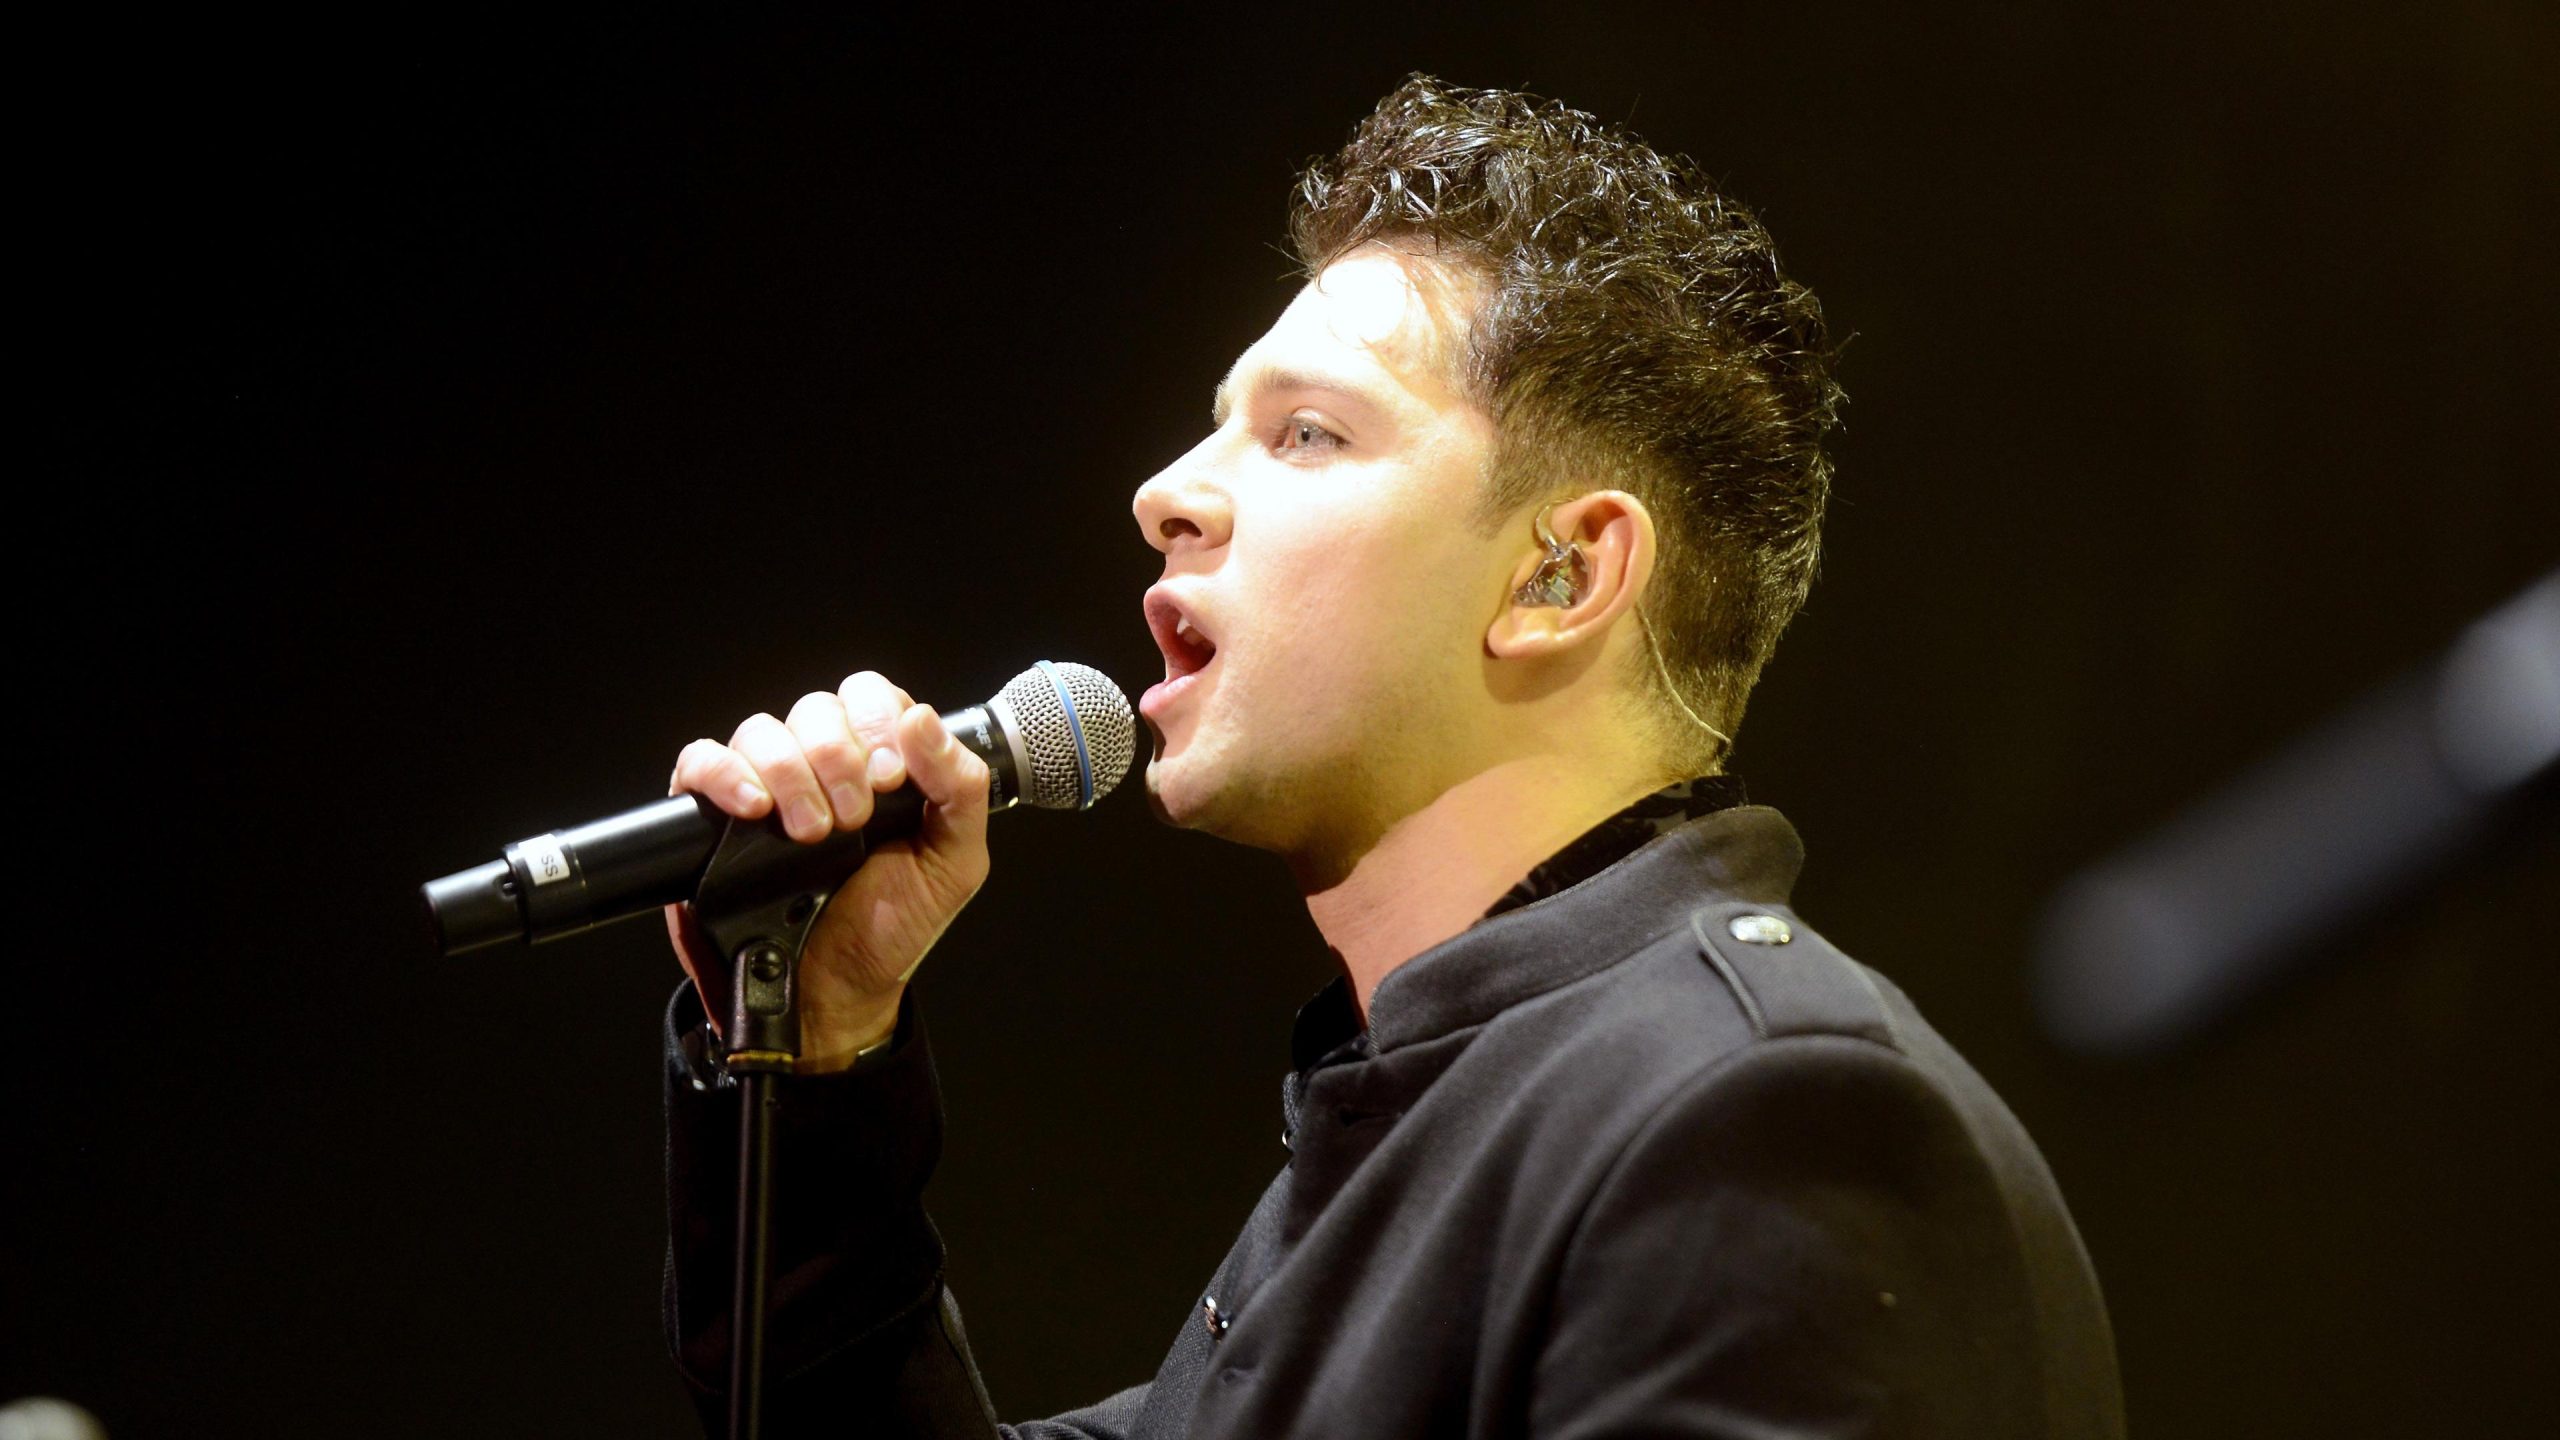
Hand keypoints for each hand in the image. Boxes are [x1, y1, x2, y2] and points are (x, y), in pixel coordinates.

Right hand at [664, 671, 991, 1070]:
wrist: (832, 995)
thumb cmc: (891, 928)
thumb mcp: (953, 862)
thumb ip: (961, 788)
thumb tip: (923, 718)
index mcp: (877, 763)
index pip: (871, 697)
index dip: (879, 724)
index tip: (892, 781)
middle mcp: (819, 766)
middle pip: (816, 708)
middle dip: (838, 757)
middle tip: (855, 819)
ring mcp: (764, 788)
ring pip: (760, 730)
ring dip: (791, 774)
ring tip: (811, 834)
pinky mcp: (711, 817)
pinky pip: (702, 762)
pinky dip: (726, 775)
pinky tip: (755, 810)